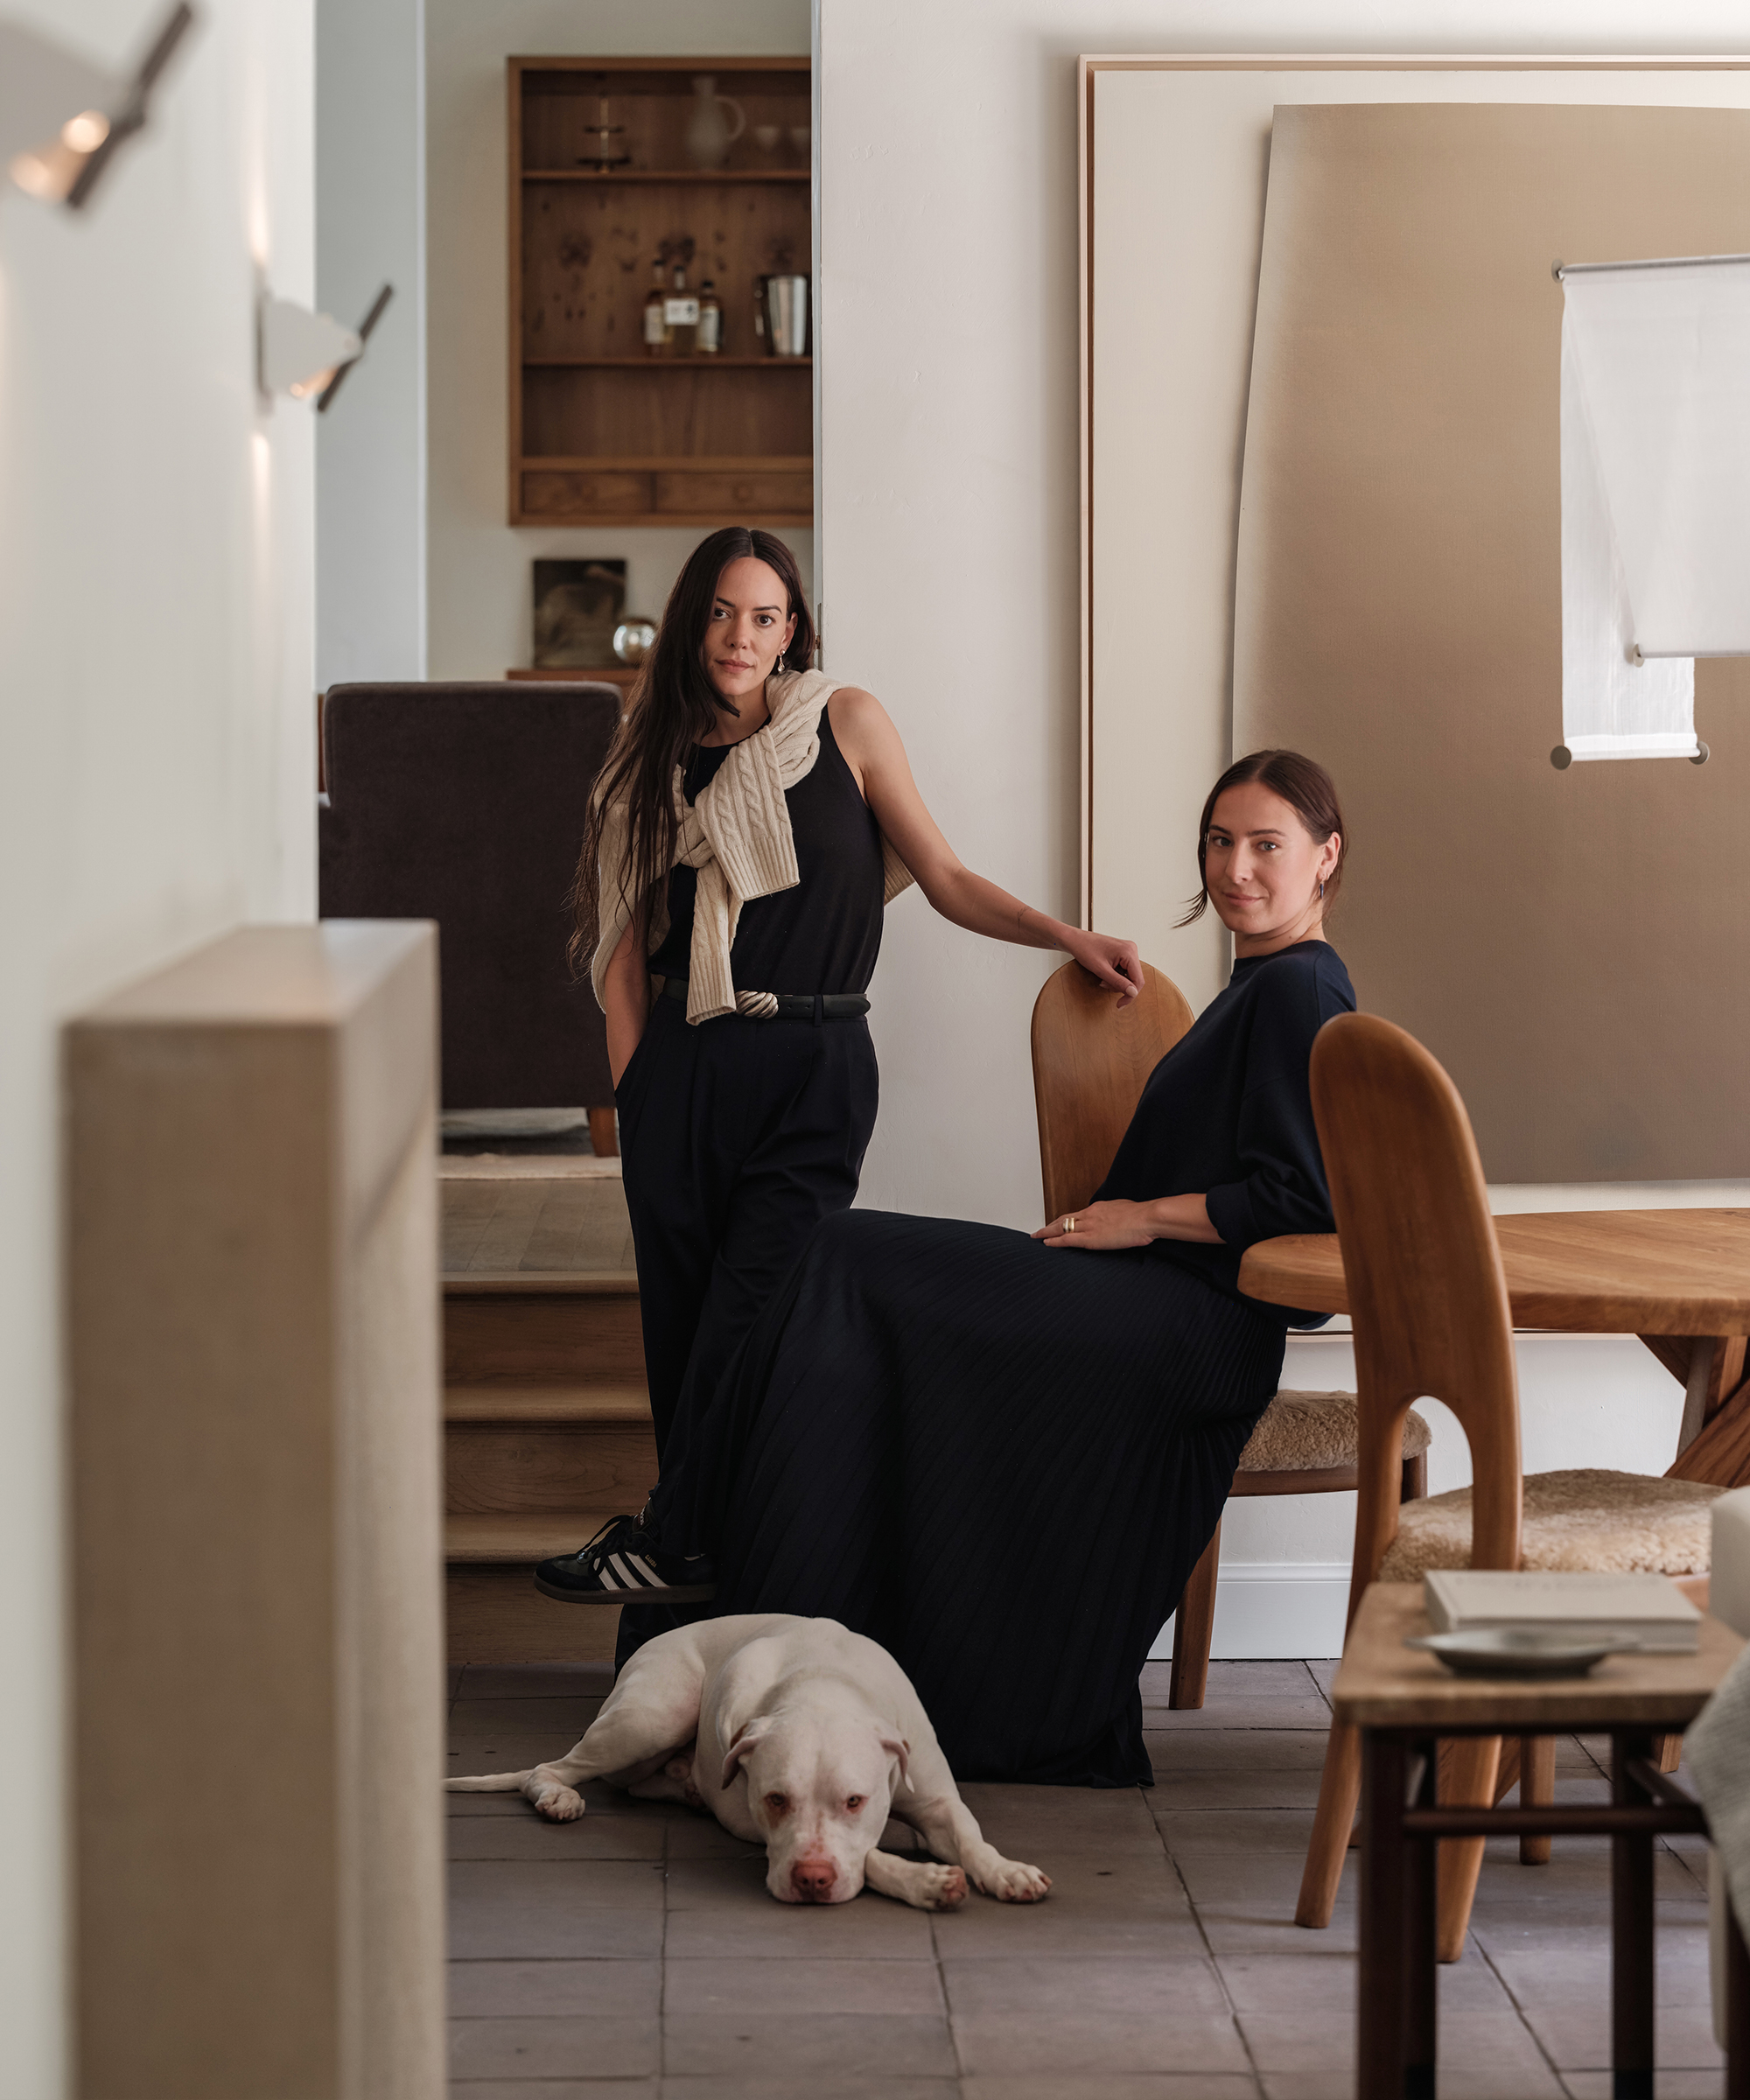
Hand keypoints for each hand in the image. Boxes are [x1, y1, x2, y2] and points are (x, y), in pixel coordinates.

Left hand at [1033, 1200, 1155, 1250]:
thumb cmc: (1141, 1216)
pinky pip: (1067, 1239)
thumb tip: (1115, 1219)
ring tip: (1037, 1236)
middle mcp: (1090, 1214)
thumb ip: (1114, 1215)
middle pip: (1064, 1219)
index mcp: (1098, 1208)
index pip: (1076, 1215)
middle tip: (1040, 1230)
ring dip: (1047, 1232)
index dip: (1064, 1220)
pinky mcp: (1090, 1238)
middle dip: (1051, 1225)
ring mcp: (1089, 1226)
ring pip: (1061, 1228)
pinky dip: (1054, 1241)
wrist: (1146, 1218)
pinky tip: (1046, 1243)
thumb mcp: (1124, 1210)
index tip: (1058, 1223)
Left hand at [1061, 927, 1141, 1002]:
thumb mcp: (1101, 970)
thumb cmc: (1085, 949)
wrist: (1075, 940)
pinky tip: (1105, 973)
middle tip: (1104, 984)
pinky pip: (1124, 970)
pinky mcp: (1122, 953)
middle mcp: (1131, 949)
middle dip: (1120, 986)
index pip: (1138, 980)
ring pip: (1129, 976)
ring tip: (1102, 978)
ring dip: (1116, 982)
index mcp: (1129, 952)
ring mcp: (1127, 951)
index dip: (1130, 994)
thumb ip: (1118, 983)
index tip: (1120, 1004)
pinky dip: (1115, 976)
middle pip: (1134, 978)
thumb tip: (1133, 993)